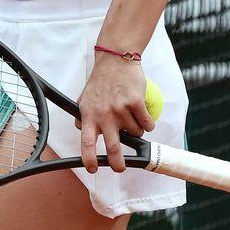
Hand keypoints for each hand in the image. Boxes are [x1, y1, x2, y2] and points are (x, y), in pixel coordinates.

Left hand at [77, 55, 152, 173]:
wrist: (116, 60)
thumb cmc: (101, 81)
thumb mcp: (84, 98)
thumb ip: (83, 115)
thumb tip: (81, 131)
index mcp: (89, 114)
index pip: (86, 142)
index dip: (89, 158)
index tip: (93, 169)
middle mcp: (104, 114)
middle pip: (113, 147)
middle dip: (118, 163)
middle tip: (120, 168)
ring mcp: (121, 109)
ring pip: (135, 134)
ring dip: (136, 129)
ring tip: (130, 113)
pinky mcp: (137, 104)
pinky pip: (148, 124)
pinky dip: (148, 122)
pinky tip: (142, 111)